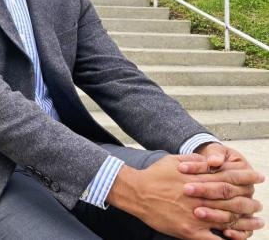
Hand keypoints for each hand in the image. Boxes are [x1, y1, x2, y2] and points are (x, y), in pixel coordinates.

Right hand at [108, 155, 259, 238]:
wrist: (136, 193)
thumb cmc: (154, 175)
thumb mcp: (174, 160)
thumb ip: (196, 160)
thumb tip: (214, 160)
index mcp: (198, 179)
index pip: (229, 178)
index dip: (246, 177)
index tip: (258, 177)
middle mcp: (200, 197)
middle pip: (232, 200)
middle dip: (250, 202)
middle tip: (259, 204)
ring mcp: (195, 215)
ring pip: (227, 220)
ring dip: (245, 222)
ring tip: (256, 222)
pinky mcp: (189, 230)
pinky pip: (213, 239)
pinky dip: (226, 239)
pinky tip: (235, 238)